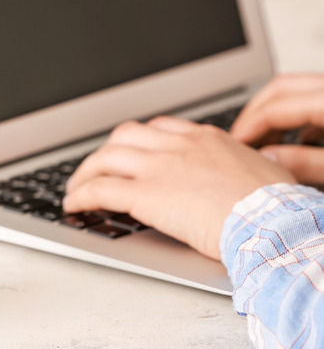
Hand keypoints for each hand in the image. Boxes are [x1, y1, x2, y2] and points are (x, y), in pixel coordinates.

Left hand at [64, 117, 294, 259]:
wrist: (270, 221)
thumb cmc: (274, 205)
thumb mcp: (259, 171)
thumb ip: (238, 167)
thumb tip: (242, 174)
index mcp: (204, 138)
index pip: (159, 127)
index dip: (138, 140)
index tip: (132, 152)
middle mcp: (176, 145)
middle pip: (125, 136)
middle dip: (106, 151)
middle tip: (98, 168)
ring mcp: (157, 167)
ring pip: (105, 158)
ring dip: (85, 172)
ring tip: (76, 187)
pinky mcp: (144, 194)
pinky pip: (100, 189)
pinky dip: (81, 195)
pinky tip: (74, 204)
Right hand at [231, 74, 323, 184]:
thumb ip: (305, 163)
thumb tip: (268, 160)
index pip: (273, 109)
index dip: (247, 129)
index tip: (232, 148)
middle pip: (279, 89)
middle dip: (253, 114)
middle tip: (240, 140)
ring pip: (296, 90)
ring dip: (274, 112)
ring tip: (263, 140)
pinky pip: (315, 98)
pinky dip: (298, 114)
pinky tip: (298, 137)